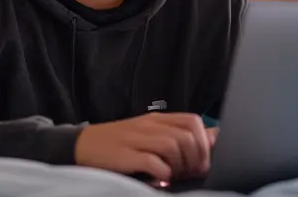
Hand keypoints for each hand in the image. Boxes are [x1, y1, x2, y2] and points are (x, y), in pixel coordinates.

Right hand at [74, 113, 216, 182]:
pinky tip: (161, 178)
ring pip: (173, 146)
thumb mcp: (151, 135)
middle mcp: (150, 125)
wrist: (84, 145)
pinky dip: (163, 172)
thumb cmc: (122, 144)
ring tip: (176, 176)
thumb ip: (179, 135)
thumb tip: (213, 138)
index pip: (192, 121)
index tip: (202, 161)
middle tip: (191, 172)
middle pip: (186, 135)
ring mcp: (137, 138)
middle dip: (195, 157)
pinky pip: (153, 161)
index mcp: (158, 119)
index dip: (204, 142)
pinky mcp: (126, 154)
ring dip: (180, 165)